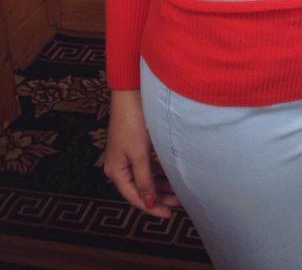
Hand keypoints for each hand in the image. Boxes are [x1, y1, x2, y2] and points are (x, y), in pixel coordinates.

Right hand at [104, 89, 181, 218]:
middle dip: (158, 197)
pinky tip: (170, 175)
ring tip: (177, 192)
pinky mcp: (134, 147)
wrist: (130, 96)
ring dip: (159, 185)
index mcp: (115, 171)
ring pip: (144, 178)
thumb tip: (149, 202)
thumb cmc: (132, 124)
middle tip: (177, 204)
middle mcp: (118, 166)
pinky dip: (157, 173)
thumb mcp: (139, 155)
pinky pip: (146, 166)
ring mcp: (125, 156)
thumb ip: (144, 180)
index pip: (134, 197)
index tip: (168, 214)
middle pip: (139, 189)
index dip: (152, 207)